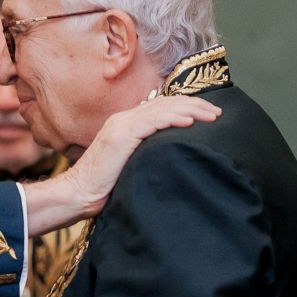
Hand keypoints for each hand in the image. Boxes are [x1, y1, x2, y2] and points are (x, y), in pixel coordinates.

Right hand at [35, 95, 220, 228]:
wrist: (79, 194)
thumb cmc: (104, 186)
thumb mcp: (129, 163)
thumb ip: (145, 151)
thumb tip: (169, 153)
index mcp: (124, 123)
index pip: (160, 106)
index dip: (186, 106)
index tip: (208, 113)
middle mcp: (123, 118)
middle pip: (165, 102)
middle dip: (195, 104)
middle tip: (217, 112)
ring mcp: (121, 125)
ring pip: (163, 109)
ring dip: (191, 110)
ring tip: (212, 116)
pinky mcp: (122, 135)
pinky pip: (153, 121)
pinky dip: (174, 119)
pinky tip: (191, 121)